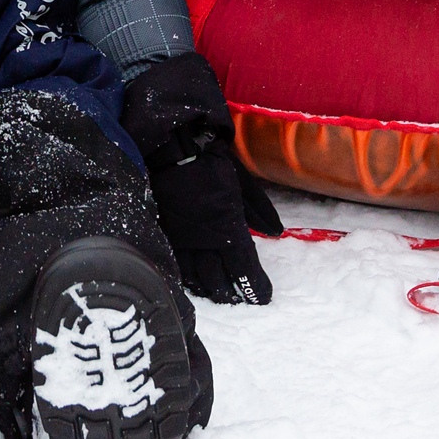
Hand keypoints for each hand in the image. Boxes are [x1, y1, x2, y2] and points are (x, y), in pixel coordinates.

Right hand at [122, 53, 283, 304]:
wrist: (168, 140)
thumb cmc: (209, 155)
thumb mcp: (241, 179)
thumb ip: (258, 207)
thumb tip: (275, 232)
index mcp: (227, 227)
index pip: (244, 270)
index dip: (255, 288)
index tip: (263, 296)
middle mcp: (203, 240)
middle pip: (220, 281)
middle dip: (234, 293)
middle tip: (242, 298)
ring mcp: (180, 238)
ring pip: (195, 278)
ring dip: (211, 290)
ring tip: (220, 295)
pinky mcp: (163, 232)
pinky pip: (174, 264)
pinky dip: (186, 278)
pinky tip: (192, 282)